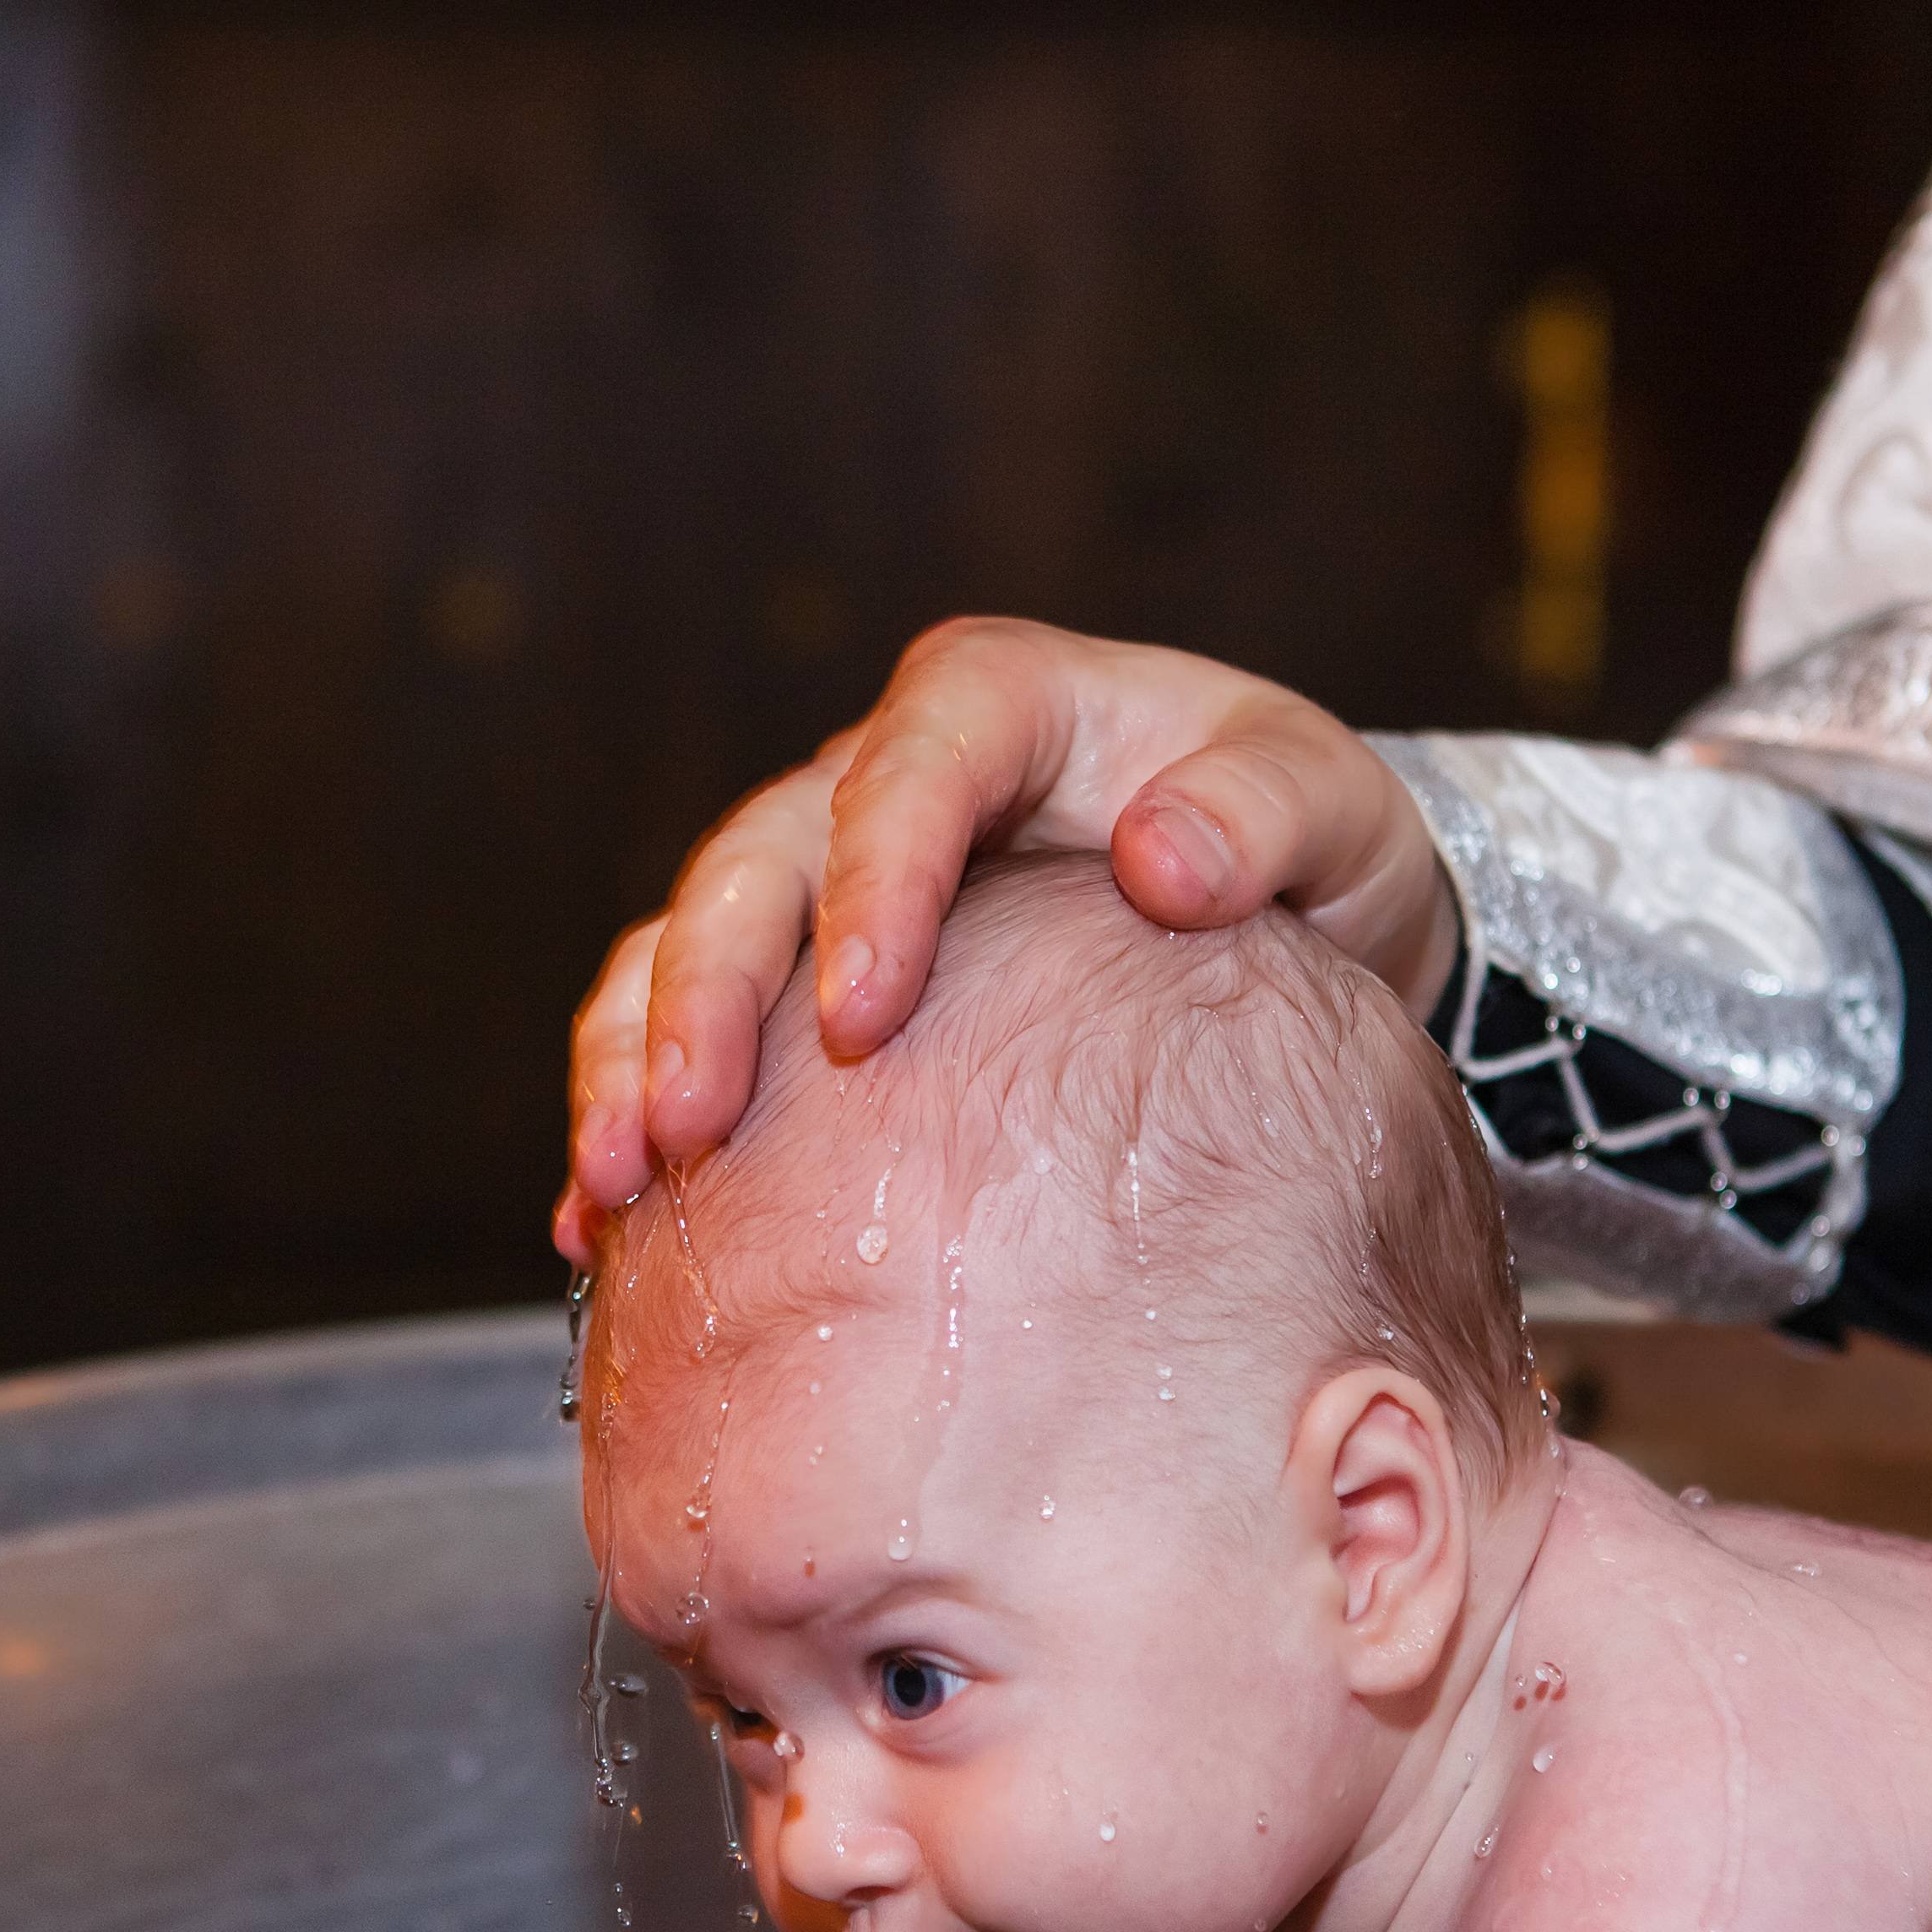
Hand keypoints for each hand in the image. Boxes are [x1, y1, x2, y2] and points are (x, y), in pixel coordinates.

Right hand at [560, 618, 1454, 1256]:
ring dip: (634, 1053)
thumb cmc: (1301, 848)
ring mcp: (827, 879)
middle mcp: (888, 779)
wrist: (1286, 921)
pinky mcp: (799, 979)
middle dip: (707, 987)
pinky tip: (599, 1225)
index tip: (865, 1015)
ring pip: (687, 938)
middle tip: (688, 1117)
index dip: (872, 878)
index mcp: (1005, 706)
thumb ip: (1269, 814)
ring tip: (619, 1179)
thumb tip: (1163, 860)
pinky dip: (634, 1117)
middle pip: (759, 856)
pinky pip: (679, 1028)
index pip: (915, 759)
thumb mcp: (1332, 809)